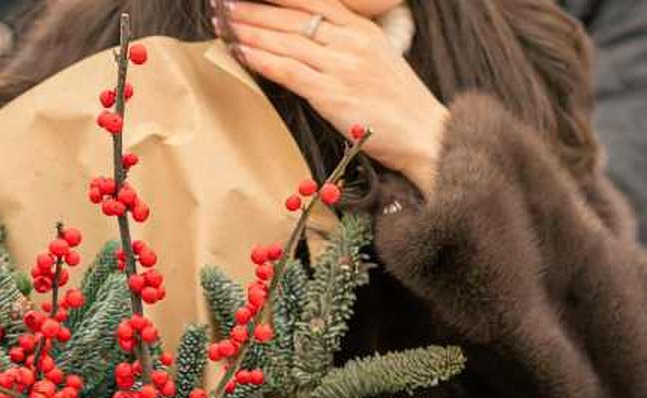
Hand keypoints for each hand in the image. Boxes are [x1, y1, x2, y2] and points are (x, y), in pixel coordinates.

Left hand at [215, 0, 449, 193]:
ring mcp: (340, 66)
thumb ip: (348, 45)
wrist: (423, 134)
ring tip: (223, 23)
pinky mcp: (331, 94)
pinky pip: (289, 71)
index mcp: (362, 28)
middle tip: (223, 3)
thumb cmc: (399, 105)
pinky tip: (241, 52)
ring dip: (249, 30)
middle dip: (254, 9)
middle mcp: (350, 41)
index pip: (313, 0)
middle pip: (292, 17)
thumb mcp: (377, 60)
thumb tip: (312, 42)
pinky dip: (262, 59)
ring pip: (285, 41)